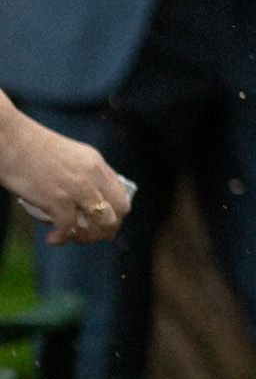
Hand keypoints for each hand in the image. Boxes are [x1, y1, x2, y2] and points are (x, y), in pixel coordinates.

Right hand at [0, 99, 127, 247]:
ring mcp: (77, 186)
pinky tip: (52, 238)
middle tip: (84, 234)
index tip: (97, 224)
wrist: (11, 141)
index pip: (121, 194)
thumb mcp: (67, 160)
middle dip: (106, 229)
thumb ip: (78, 179)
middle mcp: (93, 174)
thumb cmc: (31, 152)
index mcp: (96, 163)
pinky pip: (68, 228)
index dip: (114, 214)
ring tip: (71, 237)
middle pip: (120, 210)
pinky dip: (61, 238)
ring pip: (103, 221)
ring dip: (89, 237)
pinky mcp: (57, 198)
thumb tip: (75, 213)